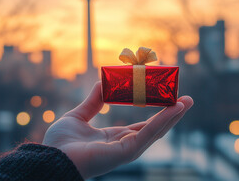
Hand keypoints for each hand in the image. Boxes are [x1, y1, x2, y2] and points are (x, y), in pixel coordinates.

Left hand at [43, 82, 192, 178]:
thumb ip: (92, 102)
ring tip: (187, 101)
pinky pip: (149, 133)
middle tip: (186, 99)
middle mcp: (125, 145)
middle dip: (172, 114)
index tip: (167, 98)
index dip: (156, 111)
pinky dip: (163, 120)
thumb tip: (101, 83)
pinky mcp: (127, 152)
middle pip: (155, 128)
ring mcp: (127, 150)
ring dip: (173, 116)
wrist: (51, 156)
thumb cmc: (61, 142)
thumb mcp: (78, 116)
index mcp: (115, 138)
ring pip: (157, 130)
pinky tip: (175, 108)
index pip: (143, 125)